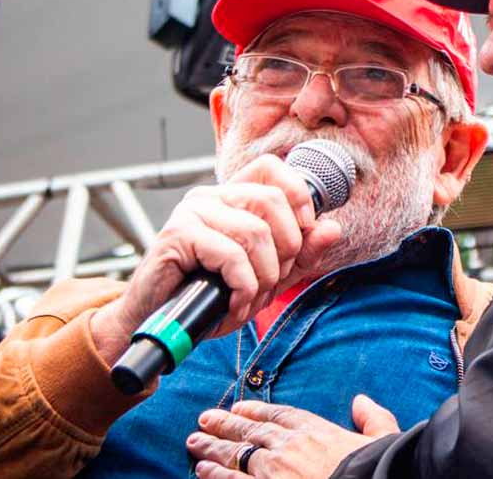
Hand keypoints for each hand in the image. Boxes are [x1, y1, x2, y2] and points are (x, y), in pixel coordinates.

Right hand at [90, 155, 344, 364]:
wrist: (159, 325)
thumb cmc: (210, 297)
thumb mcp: (266, 276)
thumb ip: (301, 253)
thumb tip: (332, 228)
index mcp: (232, 198)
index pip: (272, 168)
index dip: (298, 197)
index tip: (300, 237)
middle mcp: (211, 196)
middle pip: (272, 200)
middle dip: (286, 249)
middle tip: (272, 282)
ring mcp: (192, 212)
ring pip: (256, 232)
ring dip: (263, 277)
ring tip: (249, 299)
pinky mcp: (178, 235)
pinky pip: (232, 255)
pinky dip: (243, 287)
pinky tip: (233, 304)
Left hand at [187, 395, 400, 477]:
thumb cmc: (375, 468)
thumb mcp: (383, 438)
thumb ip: (372, 418)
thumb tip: (361, 401)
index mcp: (316, 431)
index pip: (280, 415)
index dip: (258, 409)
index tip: (240, 406)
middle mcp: (289, 446)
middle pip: (250, 431)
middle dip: (225, 425)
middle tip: (204, 418)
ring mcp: (272, 471)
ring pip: (235, 455)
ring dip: (213, 448)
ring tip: (195, 442)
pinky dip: (215, 475)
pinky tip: (201, 471)